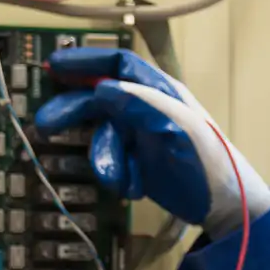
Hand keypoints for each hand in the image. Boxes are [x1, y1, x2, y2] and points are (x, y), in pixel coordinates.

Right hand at [34, 48, 269, 233]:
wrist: (224, 208)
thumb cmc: (210, 164)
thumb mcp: (178, 130)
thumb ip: (142, 104)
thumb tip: (103, 87)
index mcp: (162, 92)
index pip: (118, 65)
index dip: (85, 61)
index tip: (54, 65)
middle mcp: (147, 108)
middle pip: (98, 99)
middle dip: (73, 112)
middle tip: (45, 125)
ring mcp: (140, 134)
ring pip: (102, 136)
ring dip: (105, 159)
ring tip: (118, 180)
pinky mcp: (136, 160)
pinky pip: (110, 160)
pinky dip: (117, 174)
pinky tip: (134, 186)